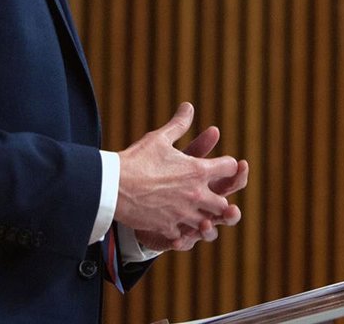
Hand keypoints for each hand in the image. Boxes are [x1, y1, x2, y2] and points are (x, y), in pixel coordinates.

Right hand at [116, 103, 248, 246]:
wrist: (113, 186)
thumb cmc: (136, 159)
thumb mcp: (159, 138)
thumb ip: (178, 124)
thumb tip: (188, 107)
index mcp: (198, 171)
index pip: (230, 168)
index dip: (227, 165)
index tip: (220, 165)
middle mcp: (196, 195)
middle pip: (224, 204)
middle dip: (219, 199)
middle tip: (209, 195)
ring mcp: (184, 215)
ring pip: (207, 223)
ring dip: (203, 218)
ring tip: (194, 213)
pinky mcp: (169, 229)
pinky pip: (184, 236)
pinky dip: (182, 231)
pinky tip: (175, 225)